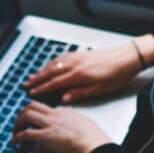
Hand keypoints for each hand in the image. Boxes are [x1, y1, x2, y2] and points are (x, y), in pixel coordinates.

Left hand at [12, 101, 112, 152]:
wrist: (93, 143)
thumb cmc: (93, 136)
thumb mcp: (84, 121)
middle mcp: (55, 115)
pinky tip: (15, 141)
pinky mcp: (45, 136)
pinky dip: (17, 136)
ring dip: (17, 123)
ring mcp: (49, 124)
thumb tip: (72, 121)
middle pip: (32, 106)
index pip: (45, 107)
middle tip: (19, 120)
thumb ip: (74, 119)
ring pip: (26, 115)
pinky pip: (26, 133)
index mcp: (64, 111)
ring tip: (15, 130)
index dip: (36, 112)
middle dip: (22, 112)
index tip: (32, 118)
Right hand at [22, 42, 142, 102]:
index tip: (32, 93)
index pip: (55, 83)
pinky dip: (52, 61)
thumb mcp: (99, 89)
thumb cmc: (116, 74)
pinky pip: (61, 56)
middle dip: (37, 78)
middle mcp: (75, 64)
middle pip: (51, 72)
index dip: (42, 88)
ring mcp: (78, 57)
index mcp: (78, 75)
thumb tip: (64, 98)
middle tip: (26, 84)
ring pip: (54, 63)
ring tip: (33, 75)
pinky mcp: (82, 53)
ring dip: (42, 69)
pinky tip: (51, 63)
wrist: (127, 57)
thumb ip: (80, 93)